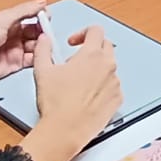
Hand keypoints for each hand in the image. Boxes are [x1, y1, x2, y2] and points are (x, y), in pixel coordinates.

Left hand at [0, 0, 46, 93]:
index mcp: (8, 21)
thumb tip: (41, 2)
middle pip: (36, 31)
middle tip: (50, 36)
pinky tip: (43, 57)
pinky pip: (32, 61)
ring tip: (47, 47)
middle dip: (45, 32)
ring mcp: (14, 50)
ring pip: (36, 46)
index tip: (49, 19)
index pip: (31, 15)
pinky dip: (39, 59)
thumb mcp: (0, 21)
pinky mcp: (14, 65)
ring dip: (43, 46)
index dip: (41, 16)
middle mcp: (12, 35)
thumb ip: (23, 11)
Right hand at [24, 26, 121, 160]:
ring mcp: (115, 83)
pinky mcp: (118, 99)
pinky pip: (113, 86)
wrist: (65, 130)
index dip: (83, 33)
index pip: (96, 30)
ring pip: (110, 67)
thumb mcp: (43, 70)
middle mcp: (108, 66)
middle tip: (77, 60)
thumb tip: (44, 39)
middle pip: (106, 46)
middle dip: (92, 48)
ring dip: (97, 69)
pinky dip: (103, 86)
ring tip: (80, 81)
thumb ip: (43, 49)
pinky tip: (88, 95)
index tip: (74, 43)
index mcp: (92, 55)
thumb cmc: (56, 102)